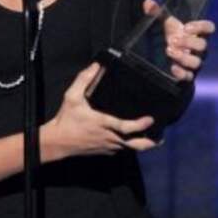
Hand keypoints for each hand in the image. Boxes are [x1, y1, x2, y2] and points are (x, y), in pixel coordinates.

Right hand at [44, 63, 158, 160]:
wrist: (57, 142)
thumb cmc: (66, 119)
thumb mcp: (72, 97)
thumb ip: (83, 80)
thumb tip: (96, 66)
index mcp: (103, 124)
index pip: (127, 127)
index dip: (140, 125)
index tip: (150, 119)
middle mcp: (109, 137)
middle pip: (136, 145)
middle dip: (151, 142)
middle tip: (160, 136)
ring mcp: (108, 146)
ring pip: (130, 148)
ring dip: (141, 143)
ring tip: (151, 137)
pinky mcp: (104, 151)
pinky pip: (121, 150)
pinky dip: (128, 145)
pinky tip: (129, 138)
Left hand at [144, 0, 215, 81]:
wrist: (163, 55)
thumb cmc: (169, 36)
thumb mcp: (163, 25)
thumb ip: (157, 13)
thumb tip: (148, 3)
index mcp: (195, 34)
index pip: (209, 28)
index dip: (201, 27)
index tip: (186, 27)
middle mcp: (198, 49)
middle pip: (203, 45)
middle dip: (188, 42)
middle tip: (172, 40)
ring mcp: (193, 61)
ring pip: (197, 62)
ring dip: (184, 57)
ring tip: (169, 51)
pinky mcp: (186, 74)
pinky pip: (189, 76)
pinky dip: (181, 73)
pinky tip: (172, 68)